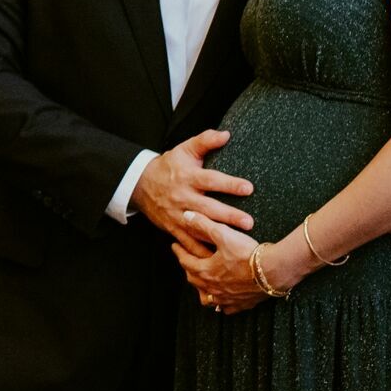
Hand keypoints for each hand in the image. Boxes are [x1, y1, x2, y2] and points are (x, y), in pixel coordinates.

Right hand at [129, 129, 253, 254]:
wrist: (140, 184)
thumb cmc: (169, 166)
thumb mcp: (184, 149)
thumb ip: (205, 140)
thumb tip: (226, 134)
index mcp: (187, 177)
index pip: (210, 180)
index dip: (229, 184)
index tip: (248, 188)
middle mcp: (183, 197)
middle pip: (208, 208)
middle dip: (229, 216)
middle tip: (249, 222)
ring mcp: (177, 215)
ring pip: (200, 228)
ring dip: (218, 235)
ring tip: (237, 242)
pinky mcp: (173, 228)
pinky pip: (188, 243)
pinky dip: (201, 251)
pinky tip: (217, 256)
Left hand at [171, 212, 269, 313]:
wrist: (273, 271)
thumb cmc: (247, 252)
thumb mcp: (223, 234)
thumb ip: (203, 224)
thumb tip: (186, 216)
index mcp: (205, 271)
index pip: (185, 262)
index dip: (179, 252)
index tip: (174, 246)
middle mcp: (213, 288)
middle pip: (194, 279)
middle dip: (188, 268)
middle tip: (186, 260)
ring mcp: (226, 299)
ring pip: (207, 298)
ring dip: (202, 289)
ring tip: (202, 282)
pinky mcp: (241, 304)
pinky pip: (226, 308)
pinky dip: (221, 303)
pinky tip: (222, 300)